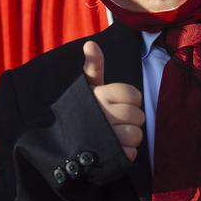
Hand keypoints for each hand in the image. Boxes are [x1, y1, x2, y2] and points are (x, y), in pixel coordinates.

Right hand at [83, 41, 144, 160]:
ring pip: (136, 135)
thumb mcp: (87, 87)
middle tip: (119, 121)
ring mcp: (106, 136)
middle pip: (138, 116)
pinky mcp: (109, 156)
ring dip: (130, 138)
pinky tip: (114, 149)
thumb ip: (94, 66)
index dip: (132, 100)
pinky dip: (126, 153)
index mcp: (100, 95)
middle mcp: (102, 114)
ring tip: (116, 135)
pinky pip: (131, 153)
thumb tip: (90, 43)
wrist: (62, 144)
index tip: (121, 103)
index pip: (133, 95)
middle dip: (133, 120)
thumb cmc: (83, 110)